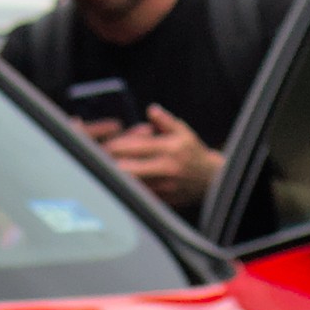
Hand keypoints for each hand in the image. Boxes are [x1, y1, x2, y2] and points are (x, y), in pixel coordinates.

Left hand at [103, 106, 217, 212]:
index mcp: (169, 148)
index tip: (106, 144)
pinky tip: (120, 183)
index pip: (134, 146)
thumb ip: (165, 121)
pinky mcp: (163, 199)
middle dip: (111, 164)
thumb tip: (150, 110)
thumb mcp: (183, 131)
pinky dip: (128, 188)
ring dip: (117, 177)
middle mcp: (166, 168)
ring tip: (106, 171)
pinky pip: (139, 195)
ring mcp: (164, 186)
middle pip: (128, 169)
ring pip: (131, 184)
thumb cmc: (193, 152)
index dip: (116, 145)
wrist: (211, 179)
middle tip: (98, 160)